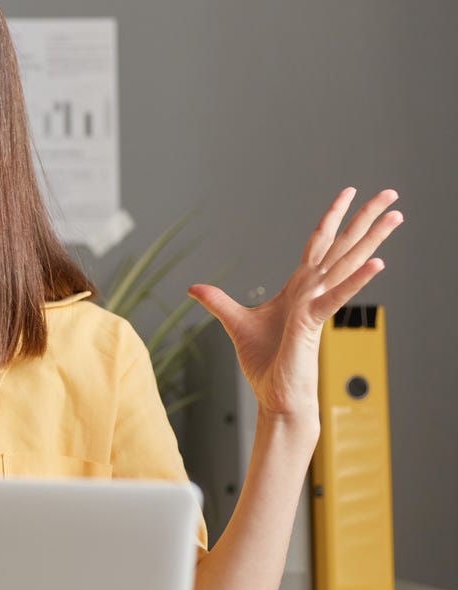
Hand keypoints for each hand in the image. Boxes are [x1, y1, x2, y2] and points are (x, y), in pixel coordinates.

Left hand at [187, 188, 402, 421]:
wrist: (275, 397)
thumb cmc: (265, 363)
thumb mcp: (235, 323)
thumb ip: (217, 301)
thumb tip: (193, 287)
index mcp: (299, 288)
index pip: (319, 243)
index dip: (333, 217)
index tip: (348, 192)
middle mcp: (313, 292)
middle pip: (342, 246)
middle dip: (365, 219)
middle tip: (391, 192)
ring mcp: (316, 306)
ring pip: (348, 265)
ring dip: (372, 240)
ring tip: (396, 216)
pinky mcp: (313, 324)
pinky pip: (336, 297)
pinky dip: (355, 281)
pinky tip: (376, 263)